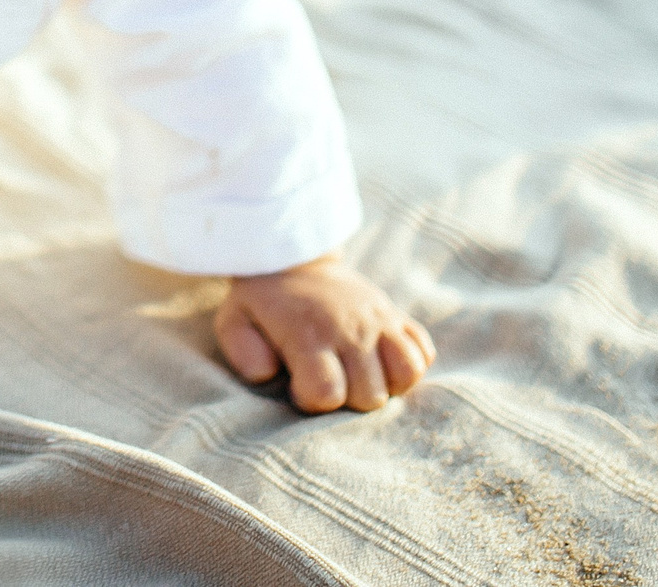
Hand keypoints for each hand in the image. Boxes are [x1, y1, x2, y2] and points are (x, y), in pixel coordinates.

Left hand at [213, 253, 434, 413]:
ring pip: (405, 374)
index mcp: (308, 334)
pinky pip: (423, 352)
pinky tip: (381, 362)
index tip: (298, 386)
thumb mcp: (234, 321)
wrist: (293, 256)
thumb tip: (269, 375)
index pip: (327, 393)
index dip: (312, 401)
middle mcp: (350, 328)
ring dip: (383, 384)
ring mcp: (378, 320)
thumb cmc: (263, 301)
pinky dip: (408, 365)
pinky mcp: (395, 314)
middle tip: (328, 377)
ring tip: (356, 375)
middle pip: (369, 394)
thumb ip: (244, 354)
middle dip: (347, 398)